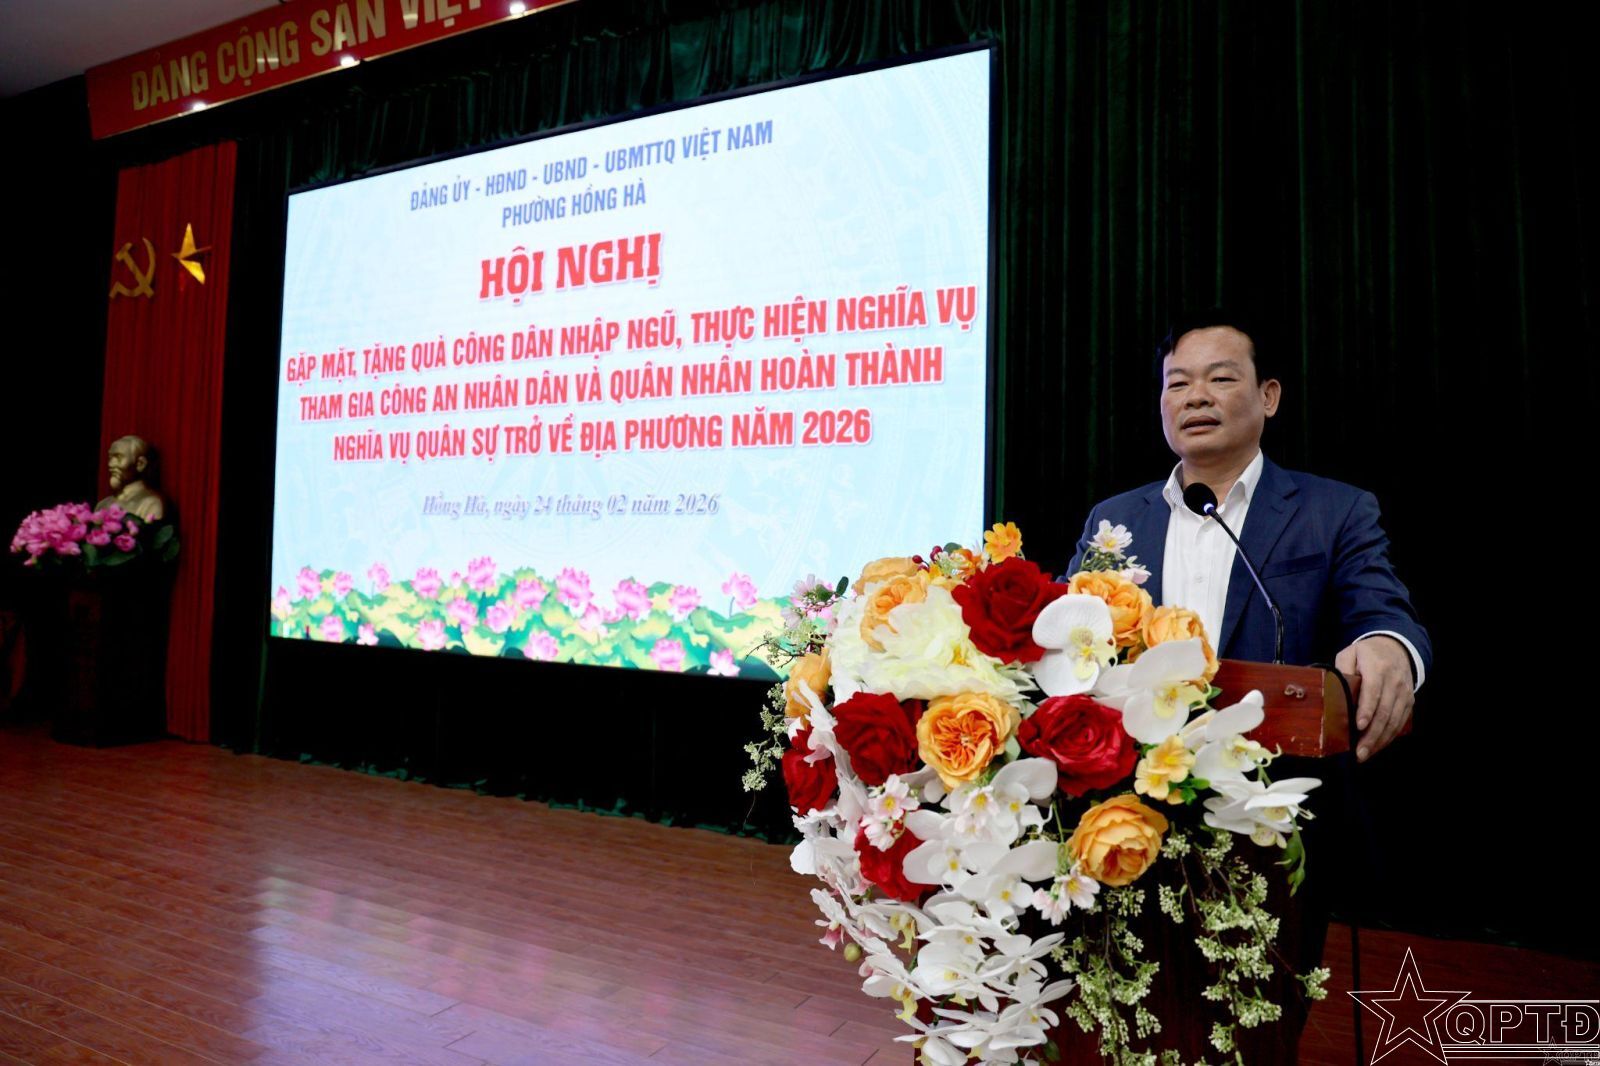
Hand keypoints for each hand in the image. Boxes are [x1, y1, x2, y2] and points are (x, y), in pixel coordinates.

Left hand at [1333, 636, 1414, 761]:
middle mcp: (1394, 681)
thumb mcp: (1350, 653)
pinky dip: (1389, 737)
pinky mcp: (1409, 701)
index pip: (1373, 690)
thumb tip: (1334, 689)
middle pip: (1384, 711)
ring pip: (1394, 721)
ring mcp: (1404, 693)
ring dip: (1380, 740)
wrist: (1396, 648)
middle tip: (1359, 751)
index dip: (1367, 709)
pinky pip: (1400, 722)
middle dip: (1372, 734)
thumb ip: (1342, 668)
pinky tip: (1377, 746)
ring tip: (1365, 754)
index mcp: (1377, 667)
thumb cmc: (1367, 654)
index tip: (1359, 725)